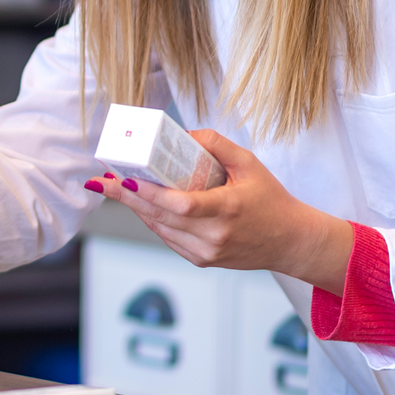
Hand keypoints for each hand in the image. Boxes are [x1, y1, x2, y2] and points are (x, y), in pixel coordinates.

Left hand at [85, 129, 352, 294]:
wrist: (290, 241)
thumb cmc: (271, 200)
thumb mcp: (249, 163)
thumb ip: (217, 144)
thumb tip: (183, 134)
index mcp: (227, 210)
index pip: (181, 205)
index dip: (150, 194)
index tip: (126, 180)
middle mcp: (214, 236)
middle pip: (161, 218)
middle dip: (129, 198)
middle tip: (104, 181)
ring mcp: (206, 252)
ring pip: (160, 229)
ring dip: (136, 208)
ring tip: (117, 187)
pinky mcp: (201, 260)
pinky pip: (168, 238)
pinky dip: (153, 220)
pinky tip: (141, 204)